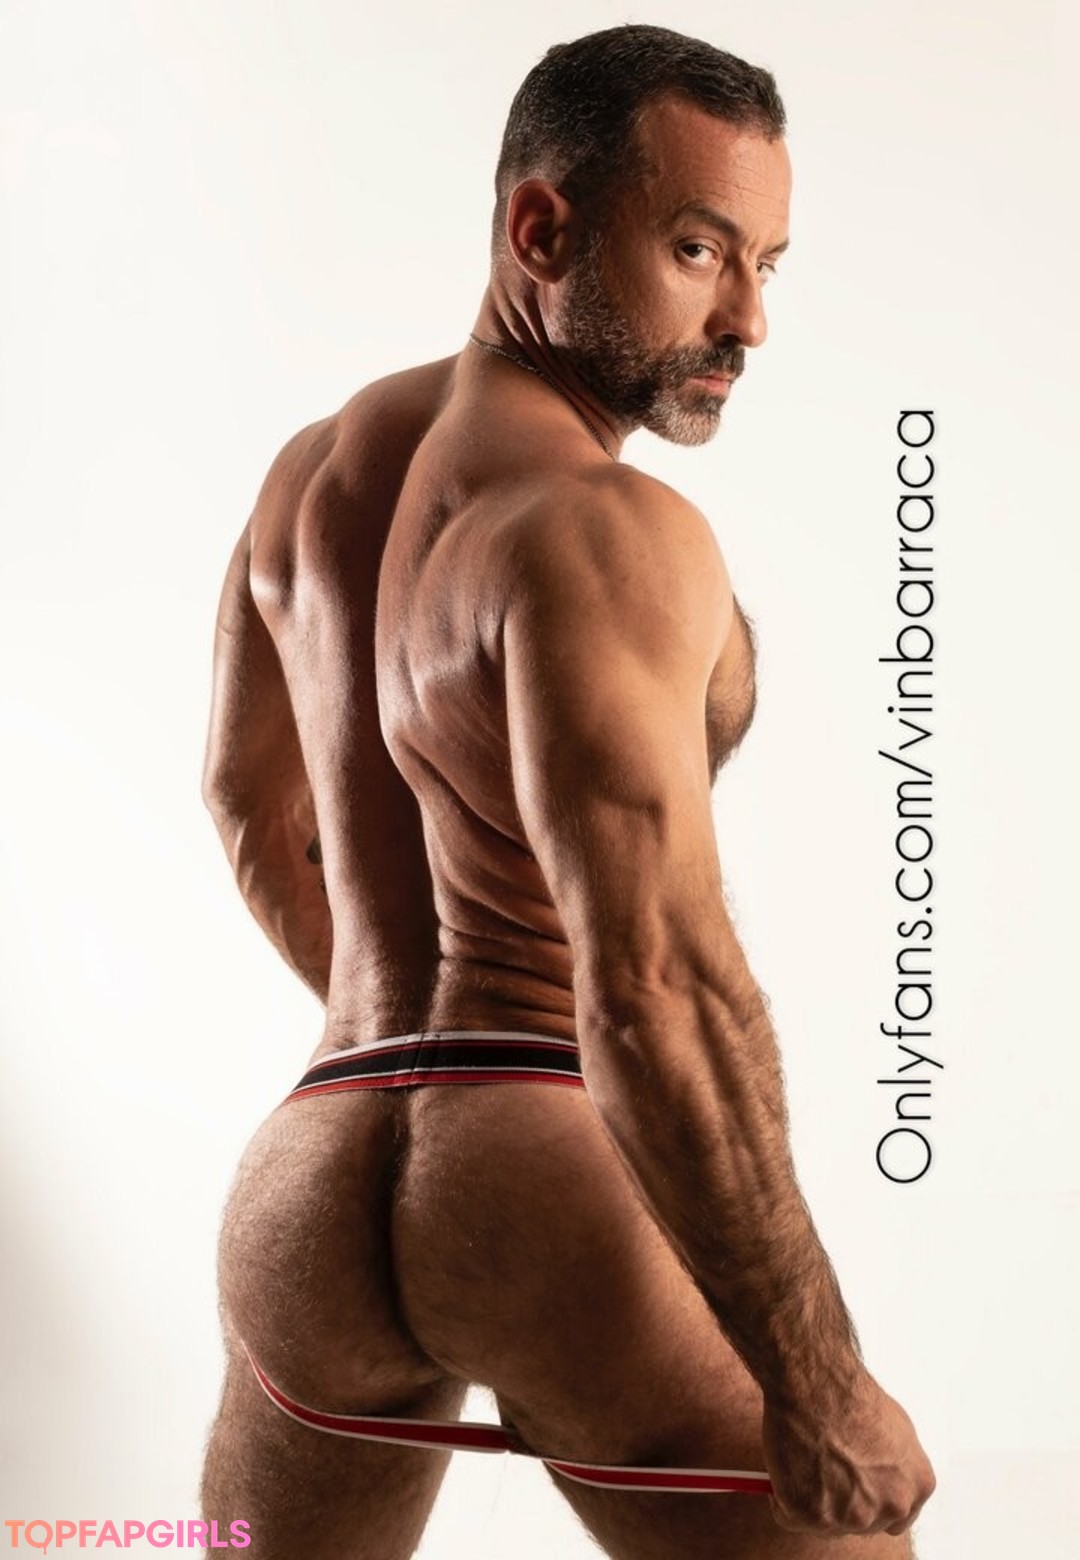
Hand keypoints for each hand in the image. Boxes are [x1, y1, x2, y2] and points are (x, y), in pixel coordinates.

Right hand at [762, 1369, 935, 1536]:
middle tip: (821, 1469)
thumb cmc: (850, 1395)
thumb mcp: (897, 1428)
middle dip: (841, 1502)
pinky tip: (785, 1465)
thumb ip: (896, 1467)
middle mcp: (890, 1508)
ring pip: (825, 1523)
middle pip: (861, 1523)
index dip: (870, 1501)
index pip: (895, 1517)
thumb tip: (879, 1476)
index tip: (852, 1489)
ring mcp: (853, 1518)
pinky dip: (780, 1496)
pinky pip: (788, 1516)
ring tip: (803, 1458)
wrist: (817, 1383)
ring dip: (810, 1500)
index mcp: (916, 1487)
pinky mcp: (813, 1517)